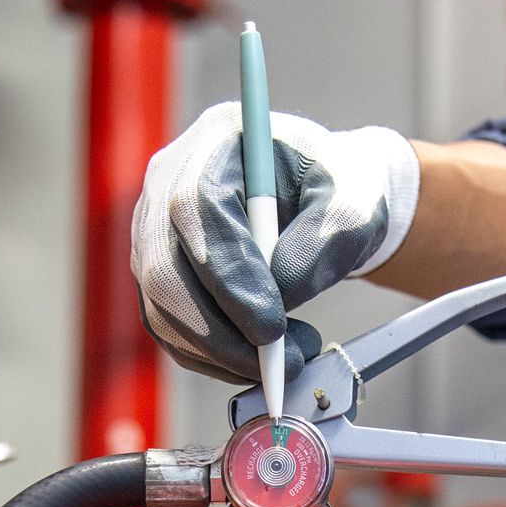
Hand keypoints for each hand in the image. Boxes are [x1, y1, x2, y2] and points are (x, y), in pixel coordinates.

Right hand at [131, 103, 419, 382]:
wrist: (321, 196)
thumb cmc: (337, 191)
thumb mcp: (351, 206)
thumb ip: (320, 244)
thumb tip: (280, 295)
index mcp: (215, 144)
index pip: (197, 210)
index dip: (229, 275)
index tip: (272, 328)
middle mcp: (168, 183)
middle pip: (164, 269)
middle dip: (220, 331)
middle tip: (279, 362)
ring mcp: (154, 229)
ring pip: (163, 308)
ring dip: (221, 352)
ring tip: (288, 360)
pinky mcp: (158, 271)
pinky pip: (169, 327)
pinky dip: (212, 357)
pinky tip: (259, 359)